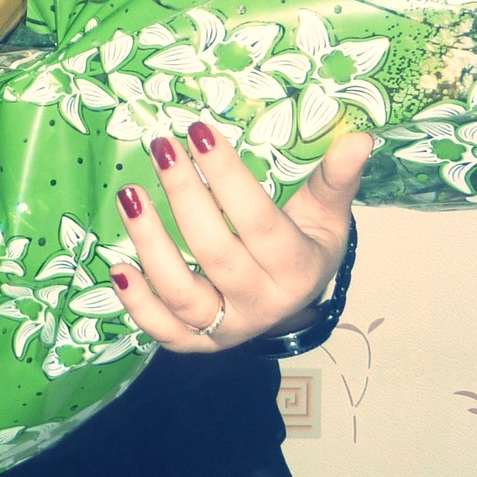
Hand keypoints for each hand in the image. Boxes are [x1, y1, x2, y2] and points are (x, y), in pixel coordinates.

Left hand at [110, 124, 372, 354]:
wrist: (291, 302)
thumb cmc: (305, 246)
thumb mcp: (326, 214)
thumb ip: (335, 179)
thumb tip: (360, 138)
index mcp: (297, 269)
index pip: (259, 222)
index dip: (228, 179)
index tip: (199, 133)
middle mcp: (262, 305)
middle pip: (216, 253)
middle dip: (184, 197)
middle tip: (162, 148)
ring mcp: (226, 328)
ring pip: (182, 294)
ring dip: (150, 245)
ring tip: (129, 195)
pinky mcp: (195, 343)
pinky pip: (161, 330)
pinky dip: (136, 304)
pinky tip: (117, 266)